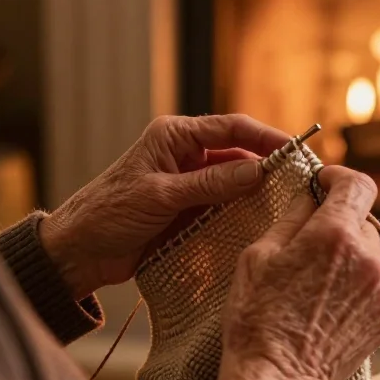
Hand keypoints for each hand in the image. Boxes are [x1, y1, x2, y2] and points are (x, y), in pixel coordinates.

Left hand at [39, 114, 289, 298]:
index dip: (266, 136)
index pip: (231, 128)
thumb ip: (210, 183)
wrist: (78, 252)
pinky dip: (241, 214)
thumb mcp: (161, 195)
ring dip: (256, 193)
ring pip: (235, 183)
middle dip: (267, 166)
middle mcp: (185, 155)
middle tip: (300, 181)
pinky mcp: (189, 211)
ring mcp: (189, 184)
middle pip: (239, 154)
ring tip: (287, 204)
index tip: (295, 149)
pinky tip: (260, 223)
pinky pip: (224, 207)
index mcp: (175, 136)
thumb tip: (259, 170)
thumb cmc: (108, 214)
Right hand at [216, 167, 379, 379]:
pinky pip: (373, 290)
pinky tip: (324, 311)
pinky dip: (354, 291)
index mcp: (335, 234)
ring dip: (347, 262)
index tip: (323, 184)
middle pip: (361, 224)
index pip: (358, 184)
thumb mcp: (259, 255)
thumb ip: (292, 216)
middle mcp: (368, 259)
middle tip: (305, 248)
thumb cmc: (258, 317)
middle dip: (337, 227)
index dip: (339, 178)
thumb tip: (310, 194)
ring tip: (311, 290)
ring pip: (368, 259)